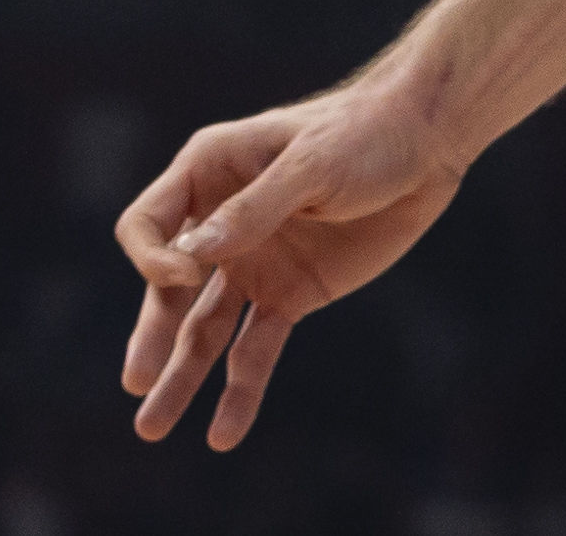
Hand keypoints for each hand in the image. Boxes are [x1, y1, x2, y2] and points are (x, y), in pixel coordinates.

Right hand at [115, 80, 465, 449]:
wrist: (428, 145)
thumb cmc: (366, 132)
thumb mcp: (313, 163)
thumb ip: (254, 209)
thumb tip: (187, 258)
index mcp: (209, 174)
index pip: (147, 226)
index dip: (153, 258)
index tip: (186, 275)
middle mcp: (220, 225)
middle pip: (168, 289)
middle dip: (151, 335)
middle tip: (136, 383)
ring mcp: (254, 263)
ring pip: (203, 329)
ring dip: (181, 377)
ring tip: (151, 428)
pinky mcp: (290, 294)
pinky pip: (255, 348)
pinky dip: (241, 389)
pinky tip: (223, 433)